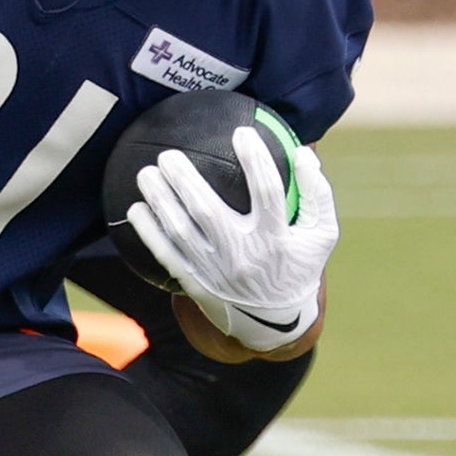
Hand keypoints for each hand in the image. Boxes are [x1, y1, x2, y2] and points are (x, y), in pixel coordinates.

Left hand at [128, 129, 338, 352]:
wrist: (274, 324)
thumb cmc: (297, 267)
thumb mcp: (321, 235)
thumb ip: (317, 194)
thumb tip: (305, 153)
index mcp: (276, 239)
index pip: (268, 193)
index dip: (256, 161)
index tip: (242, 132)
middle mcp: (243, 255)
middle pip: (209, 211)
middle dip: (186, 180)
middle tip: (169, 154)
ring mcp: (216, 271)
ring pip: (182, 231)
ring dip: (161, 201)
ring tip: (146, 172)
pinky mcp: (196, 283)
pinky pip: (167, 255)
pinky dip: (149, 232)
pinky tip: (134, 208)